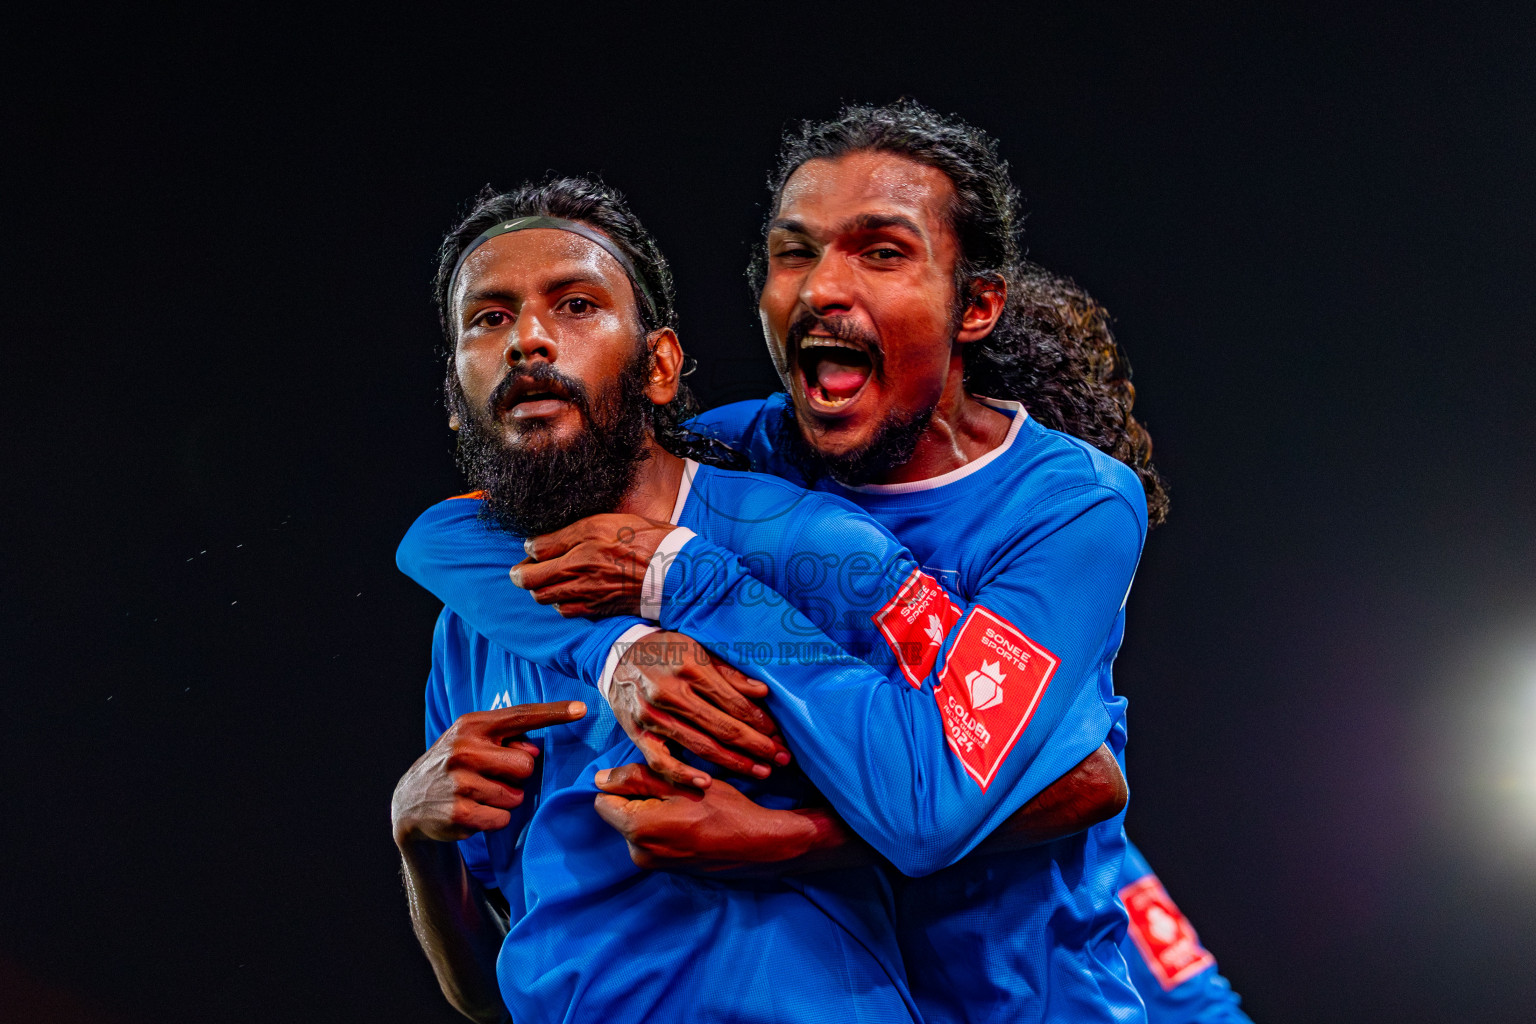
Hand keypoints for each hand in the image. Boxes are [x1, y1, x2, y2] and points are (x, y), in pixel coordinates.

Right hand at [391, 701, 585, 845]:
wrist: (410, 801)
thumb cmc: (455, 765)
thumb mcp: (473, 742)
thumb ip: (506, 740)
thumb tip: (533, 753)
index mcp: (471, 726)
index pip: (520, 716)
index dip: (554, 713)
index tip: (582, 709)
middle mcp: (463, 750)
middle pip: (526, 766)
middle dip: (517, 777)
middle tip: (493, 778)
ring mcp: (459, 782)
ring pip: (515, 796)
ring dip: (505, 801)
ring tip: (479, 795)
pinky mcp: (459, 813)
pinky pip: (502, 819)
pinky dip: (495, 820)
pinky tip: (473, 812)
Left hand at [510, 513, 675, 616]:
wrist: (676, 573)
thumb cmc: (649, 540)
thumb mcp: (612, 520)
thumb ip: (576, 529)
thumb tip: (547, 539)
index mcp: (583, 541)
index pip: (536, 547)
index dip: (530, 547)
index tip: (533, 547)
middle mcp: (579, 568)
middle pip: (531, 578)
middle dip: (521, 574)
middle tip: (522, 570)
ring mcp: (587, 592)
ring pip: (543, 597)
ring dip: (540, 589)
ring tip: (546, 582)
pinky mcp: (597, 608)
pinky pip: (565, 611)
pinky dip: (560, 603)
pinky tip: (567, 595)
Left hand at [593, 763, 814, 869]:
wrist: (759, 845)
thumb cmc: (725, 809)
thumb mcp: (682, 782)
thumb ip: (637, 778)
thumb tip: (600, 779)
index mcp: (638, 829)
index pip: (603, 800)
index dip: (622, 783)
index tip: (651, 778)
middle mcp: (638, 852)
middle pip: (619, 814)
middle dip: (638, 798)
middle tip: (675, 791)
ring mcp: (652, 865)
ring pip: (636, 826)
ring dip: (652, 812)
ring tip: (686, 806)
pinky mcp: (666, 869)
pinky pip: (651, 840)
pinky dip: (663, 827)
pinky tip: (690, 821)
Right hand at [608, 632, 790, 787]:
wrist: (616, 654)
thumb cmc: (664, 650)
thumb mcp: (698, 649)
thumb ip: (729, 673)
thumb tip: (762, 693)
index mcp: (691, 668)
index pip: (734, 702)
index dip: (760, 722)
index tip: (778, 734)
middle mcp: (670, 693)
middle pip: (722, 727)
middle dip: (757, 746)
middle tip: (781, 758)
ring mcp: (652, 716)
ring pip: (700, 746)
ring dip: (734, 762)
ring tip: (760, 771)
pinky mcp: (637, 733)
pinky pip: (662, 762)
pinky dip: (684, 775)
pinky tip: (707, 784)